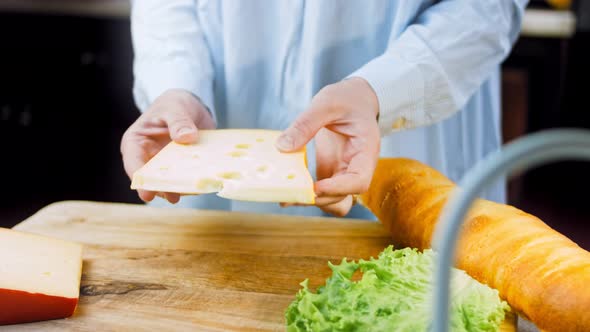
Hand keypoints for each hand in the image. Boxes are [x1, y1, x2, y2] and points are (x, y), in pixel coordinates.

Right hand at [121, 89, 214, 202]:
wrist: (190, 108)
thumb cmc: (174, 104)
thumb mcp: (175, 107)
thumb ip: (179, 121)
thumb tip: (186, 137)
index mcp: (136, 143)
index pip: (133, 163)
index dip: (140, 179)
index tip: (147, 193)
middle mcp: (147, 159)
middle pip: (151, 179)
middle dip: (162, 188)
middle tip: (173, 197)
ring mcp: (165, 167)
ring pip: (169, 183)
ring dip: (180, 188)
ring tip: (193, 190)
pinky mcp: (181, 170)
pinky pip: (186, 180)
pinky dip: (193, 183)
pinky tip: (204, 184)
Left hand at [276, 77, 379, 215]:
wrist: (355, 98)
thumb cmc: (348, 98)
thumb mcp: (326, 103)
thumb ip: (305, 124)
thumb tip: (283, 146)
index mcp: (365, 150)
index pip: (359, 180)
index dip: (339, 188)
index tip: (316, 187)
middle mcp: (357, 166)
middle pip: (345, 196)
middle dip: (321, 199)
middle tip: (293, 193)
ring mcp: (344, 171)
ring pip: (334, 200)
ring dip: (313, 202)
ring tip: (288, 197)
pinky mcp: (330, 170)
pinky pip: (320, 190)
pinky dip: (305, 194)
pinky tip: (286, 193)